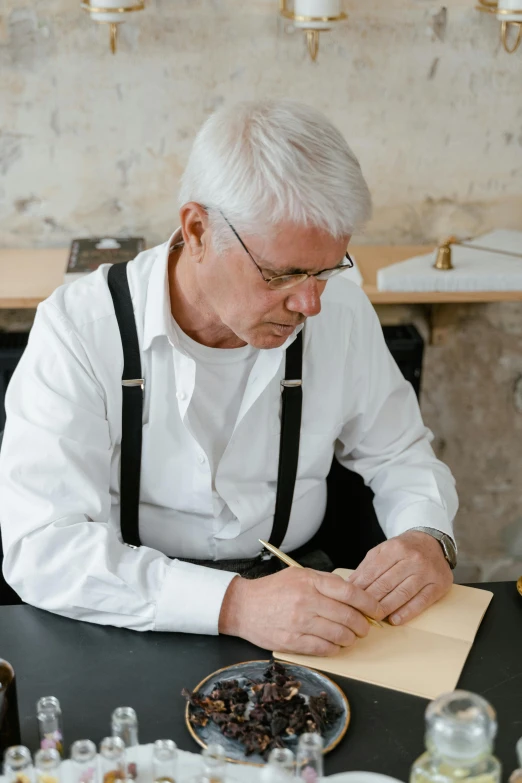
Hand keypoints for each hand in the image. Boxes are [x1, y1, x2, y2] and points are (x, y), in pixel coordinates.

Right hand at [218, 567, 384, 655]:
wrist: (243, 606)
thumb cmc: (273, 590)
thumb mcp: (299, 575)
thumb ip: (325, 582)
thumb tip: (353, 594)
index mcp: (310, 582)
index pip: (350, 593)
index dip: (369, 603)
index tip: (377, 610)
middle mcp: (306, 601)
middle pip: (348, 616)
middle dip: (362, 625)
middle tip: (365, 627)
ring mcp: (299, 623)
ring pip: (339, 635)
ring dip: (351, 638)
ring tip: (351, 636)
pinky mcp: (292, 642)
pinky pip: (324, 649)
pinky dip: (336, 649)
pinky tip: (336, 645)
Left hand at [347, 531, 452, 625]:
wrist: (432, 542)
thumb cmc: (404, 549)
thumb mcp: (384, 549)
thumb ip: (368, 566)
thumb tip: (351, 584)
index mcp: (395, 548)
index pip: (374, 571)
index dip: (361, 587)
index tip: (350, 599)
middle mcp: (412, 559)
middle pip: (386, 584)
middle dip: (370, 600)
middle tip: (359, 612)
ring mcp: (426, 572)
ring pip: (402, 594)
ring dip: (386, 608)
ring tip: (374, 617)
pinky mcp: (438, 585)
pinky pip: (421, 602)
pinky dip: (407, 612)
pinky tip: (395, 620)